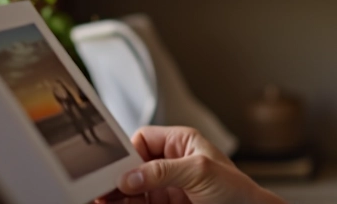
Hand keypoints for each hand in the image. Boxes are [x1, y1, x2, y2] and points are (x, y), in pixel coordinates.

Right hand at [95, 126, 284, 203]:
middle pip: (132, 167)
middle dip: (116, 178)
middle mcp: (171, 164)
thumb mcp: (200, 171)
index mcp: (181, 143)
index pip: (142, 140)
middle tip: (98, 189)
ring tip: (101, 201)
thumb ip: (163, 171)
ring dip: (116, 195)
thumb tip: (130, 175)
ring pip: (131, 189)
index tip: (111, 168)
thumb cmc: (238, 190)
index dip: (126, 153)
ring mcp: (166, 188)